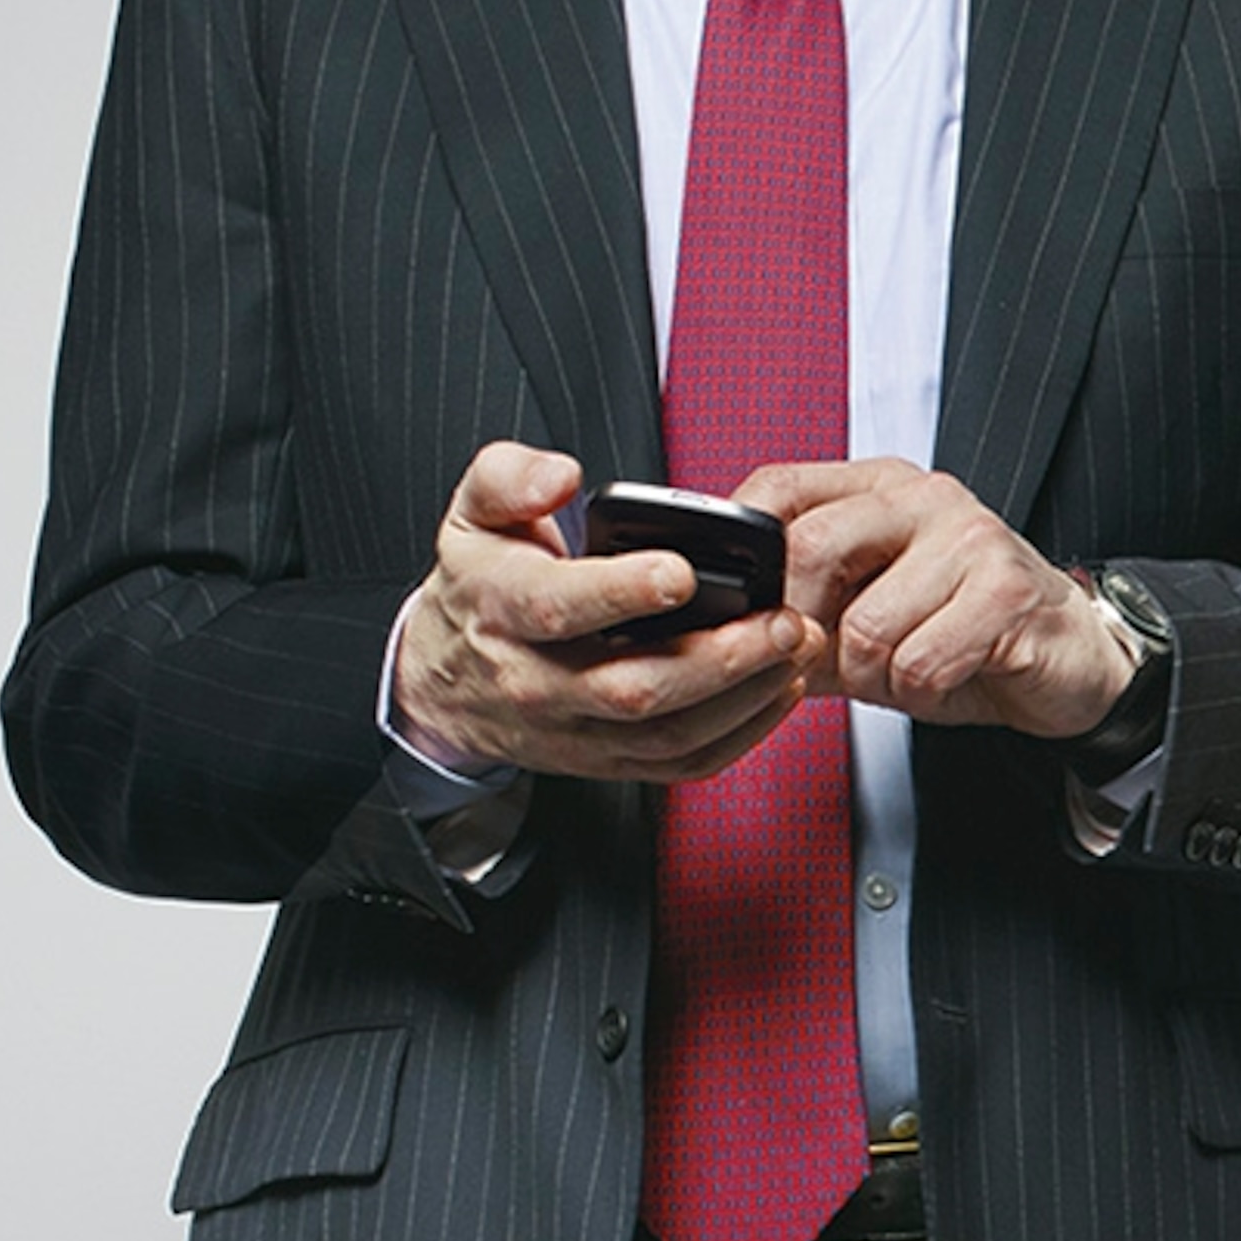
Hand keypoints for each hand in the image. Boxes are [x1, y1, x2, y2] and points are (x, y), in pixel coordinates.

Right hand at [392, 441, 823, 781]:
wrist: (445, 677)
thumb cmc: (480, 582)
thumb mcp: (471, 512)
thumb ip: (509, 477)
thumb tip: (560, 477)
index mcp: (503, 609)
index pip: (560, 606)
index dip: (622, 591)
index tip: (680, 570)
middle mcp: (538, 682)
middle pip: (633, 687)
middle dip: (720, 656)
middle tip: (782, 620)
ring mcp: (574, 730)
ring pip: (667, 733)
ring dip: (744, 696)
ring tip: (796, 648)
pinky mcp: (605, 760)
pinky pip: (680, 764)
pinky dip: (740, 734)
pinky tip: (779, 689)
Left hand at [744, 459, 1137, 739]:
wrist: (1064, 657)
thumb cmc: (962, 631)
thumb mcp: (866, 614)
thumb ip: (802, 611)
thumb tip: (725, 629)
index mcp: (879, 487)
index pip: (779, 488)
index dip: (750, 559)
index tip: (757, 615)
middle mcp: (923, 496)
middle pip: (810, 549)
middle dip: (807, 632)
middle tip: (832, 662)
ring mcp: (970, 537)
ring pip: (863, 626)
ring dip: (873, 677)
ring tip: (906, 670)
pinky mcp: (1007, 590)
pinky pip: (918, 662)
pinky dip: (920, 692)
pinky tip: (947, 675)